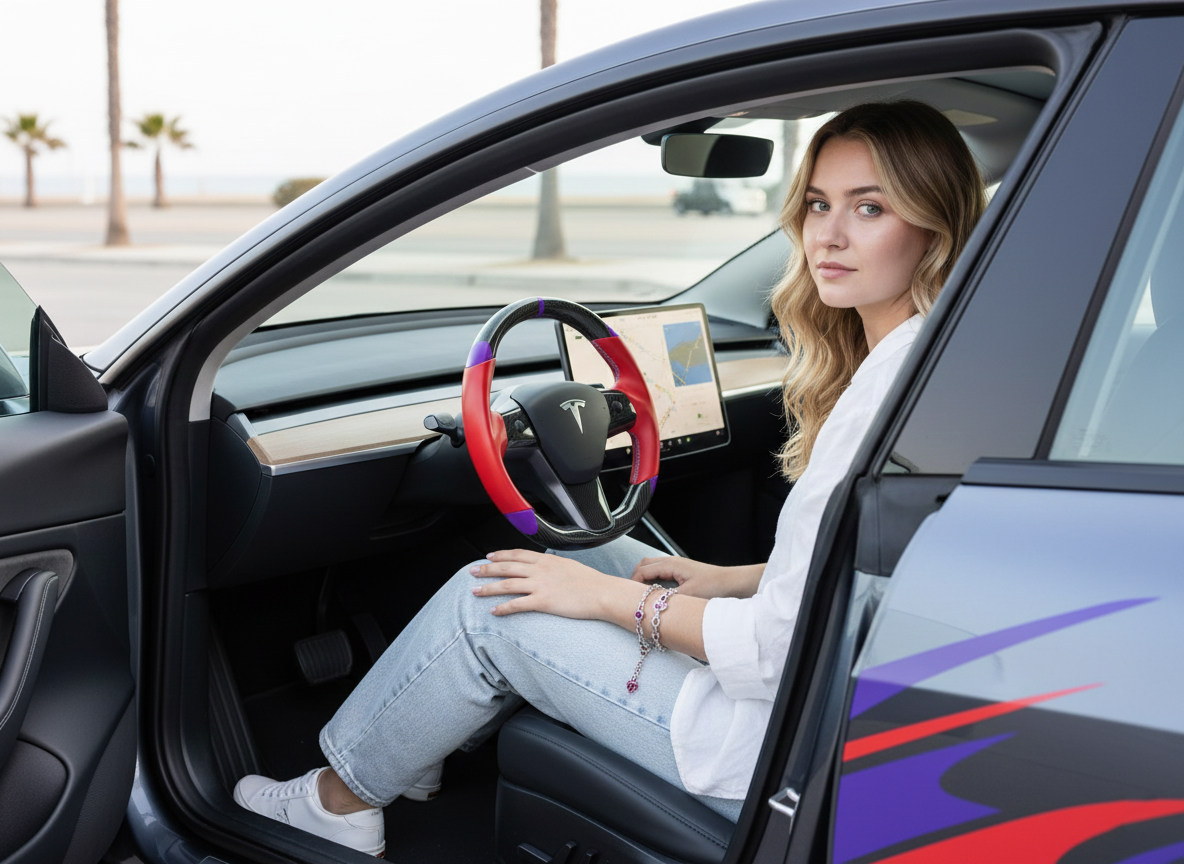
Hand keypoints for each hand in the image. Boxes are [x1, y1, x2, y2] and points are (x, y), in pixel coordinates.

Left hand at [470, 549, 616, 618]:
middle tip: (472, 571)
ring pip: (507, 584)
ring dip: (488, 587)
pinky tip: (493, 611)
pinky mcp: (543, 602)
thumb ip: (555, 568)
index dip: (501, 555)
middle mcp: (540, 570)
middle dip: (487, 569)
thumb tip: (547, 570)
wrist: (602, 593)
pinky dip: (503, 608)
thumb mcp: (570, 567)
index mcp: (547, 560)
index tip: (489, 556)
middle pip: (507, 567)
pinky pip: (517, 604)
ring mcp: (540, 585)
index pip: (517, 554)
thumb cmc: (591, 582)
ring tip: (475, 591)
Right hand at [630, 556, 762, 599]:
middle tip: (633, 597)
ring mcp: (677, 566)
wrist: (733, 584)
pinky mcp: (683, 573)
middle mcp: (672, 562)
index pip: (642, 570)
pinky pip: (661, 574)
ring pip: (652, 568)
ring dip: (644, 580)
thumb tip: (650, 606)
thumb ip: (666, 599)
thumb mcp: (688, 596)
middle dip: (635, 579)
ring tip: (643, 597)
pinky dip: (654, 582)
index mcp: (671, 564)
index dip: (632, 584)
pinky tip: (658, 595)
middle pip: (644, 565)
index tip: (628, 598)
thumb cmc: (715, 586)